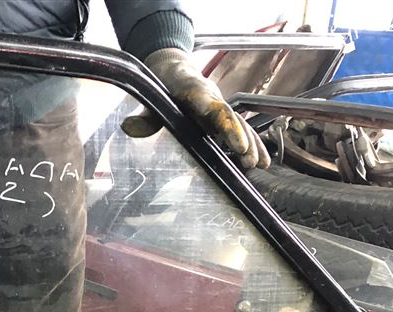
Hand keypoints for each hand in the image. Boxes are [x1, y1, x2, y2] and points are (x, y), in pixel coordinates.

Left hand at [123, 48, 269, 170]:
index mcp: (193, 91)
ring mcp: (219, 107)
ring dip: (250, 143)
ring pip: (239, 124)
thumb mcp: (149, 97)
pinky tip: (262, 161)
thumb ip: (144, 115)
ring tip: (257, 164)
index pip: (211, 106)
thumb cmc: (160, 83)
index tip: (235, 142)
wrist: (172, 67)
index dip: (225, 124)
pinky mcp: (222, 117)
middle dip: (240, 138)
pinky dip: (252, 144)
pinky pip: (241, 129)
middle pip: (229, 118)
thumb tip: (129, 128)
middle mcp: (211, 98)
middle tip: (246, 158)